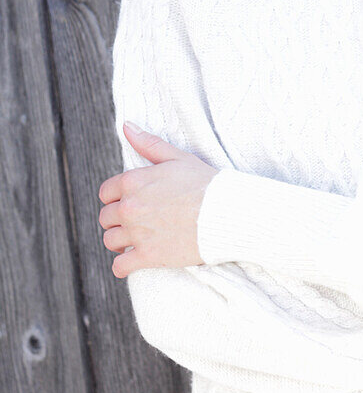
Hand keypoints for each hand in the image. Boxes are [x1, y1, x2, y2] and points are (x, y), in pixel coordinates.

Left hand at [98, 122, 218, 277]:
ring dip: (120, 242)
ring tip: (138, 239)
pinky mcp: (148, 256)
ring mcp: (137, 233)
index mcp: (133, 181)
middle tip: (138, 220)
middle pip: (106, 218)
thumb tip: (126, 126)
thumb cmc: (205, 182)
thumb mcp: (178, 157)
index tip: (131, 201)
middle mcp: (130, 207)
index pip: (105, 192)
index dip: (116, 197)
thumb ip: (148, 143)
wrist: (227, 212)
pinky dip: (124, 266)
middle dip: (118, 219)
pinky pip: (120, 267)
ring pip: (110, 241)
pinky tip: (135, 260)